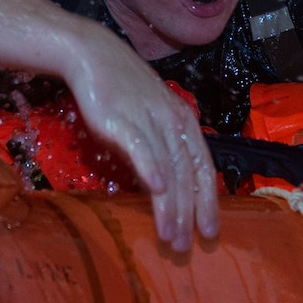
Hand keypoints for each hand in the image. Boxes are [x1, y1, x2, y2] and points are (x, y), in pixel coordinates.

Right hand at [60, 30, 219, 249]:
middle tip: (186, 246)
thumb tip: (166, 187)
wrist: (93, 55)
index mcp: (183, 122)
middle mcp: (172, 122)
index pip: (202, 168)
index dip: (208, 201)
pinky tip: (157, 190)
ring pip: (167, 169)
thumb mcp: (149, 119)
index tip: (209, 232)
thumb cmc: (122, 90)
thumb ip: (160, 149)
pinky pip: (141, 147)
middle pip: (186, 175)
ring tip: (169, 236)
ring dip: (170, 207)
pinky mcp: (123, 119)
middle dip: (189, 214)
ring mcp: (149, 120)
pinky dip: (151, 168)